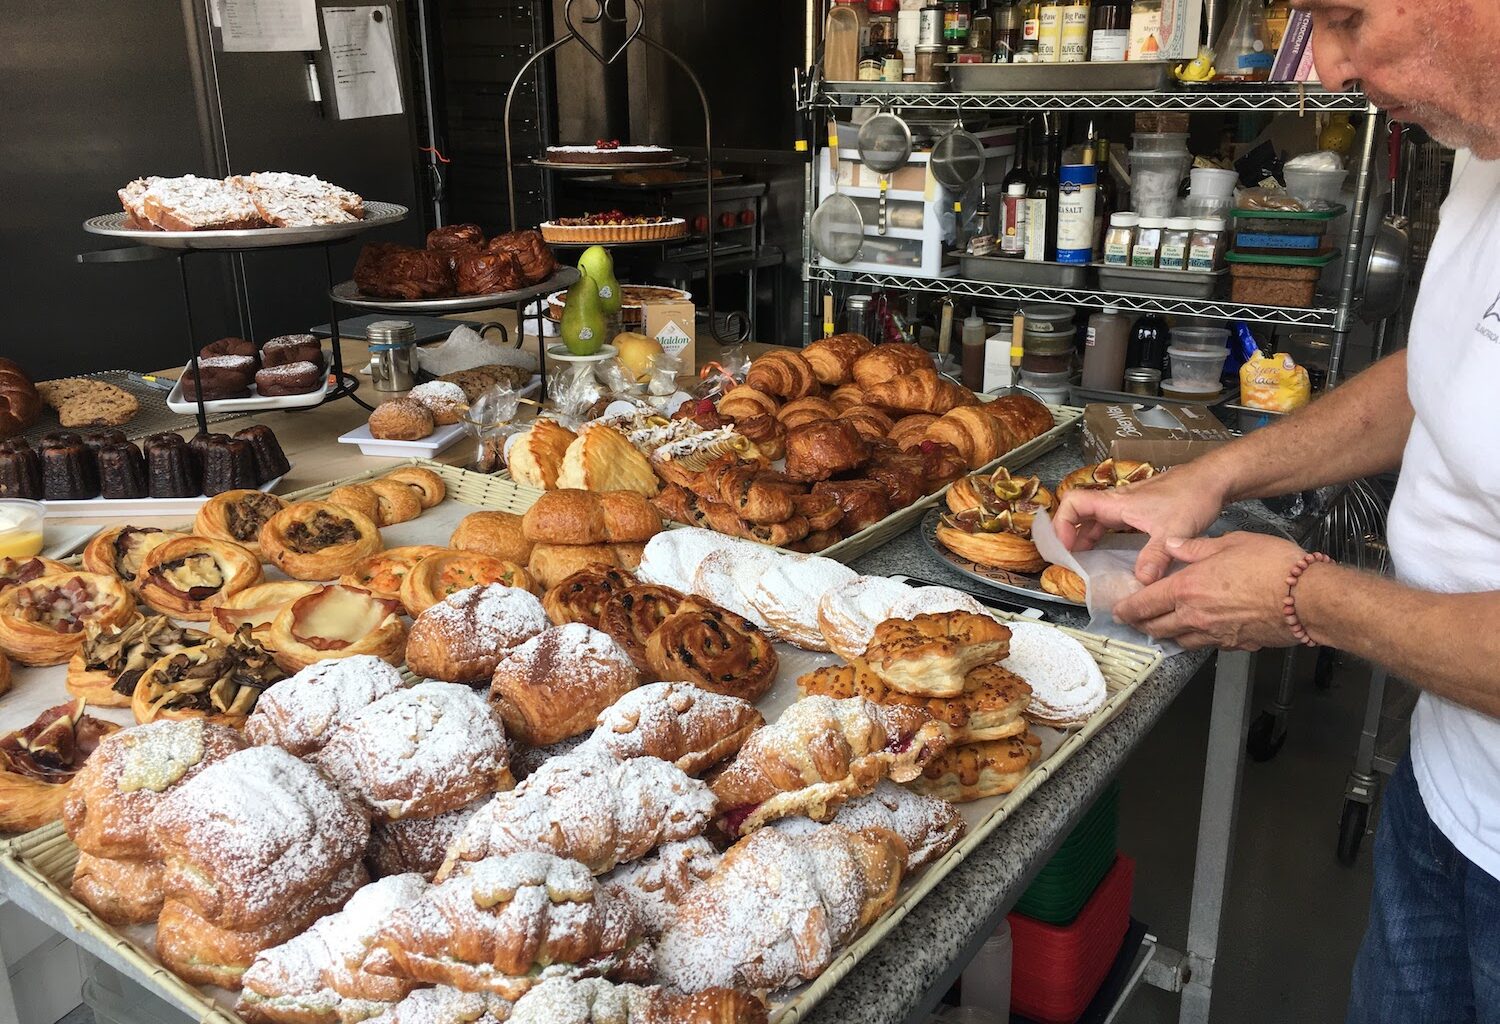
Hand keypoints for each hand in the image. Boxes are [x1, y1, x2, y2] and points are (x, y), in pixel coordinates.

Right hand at [1053, 468, 1226, 584]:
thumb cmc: (1192, 496)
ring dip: (1085, 536)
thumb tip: (1140, 581)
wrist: (1213, 480)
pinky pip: (1111, 522)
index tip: (1064, 547)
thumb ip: (1154, 557)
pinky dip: (1103, 536)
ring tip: (1084, 558)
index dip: (1062, 523)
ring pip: (1096, 518)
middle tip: (1068, 557)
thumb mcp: (1172, 531)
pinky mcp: (1140, 509)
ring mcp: (1129, 505)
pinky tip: (1111, 551)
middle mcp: (1119, 502)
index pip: (1074, 503)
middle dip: (1069, 534)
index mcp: (1118, 503)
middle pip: (1080, 513)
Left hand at [1111, 532, 1304, 650]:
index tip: (1118, 611)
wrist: (1308, 598)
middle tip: (1133, 622)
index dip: (1128, 609)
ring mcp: (1215, 635)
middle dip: (1141, 625)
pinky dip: (1195, 639)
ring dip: (1165, 635)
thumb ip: (1195, 547)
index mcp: (1187, 589)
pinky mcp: (1235, 645)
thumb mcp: (1229, 543)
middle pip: (1157, 627)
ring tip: (1159, 629)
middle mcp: (1195, 616)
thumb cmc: (1271, 566)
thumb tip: (1171, 545)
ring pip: (1179, 640)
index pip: (1145, 604)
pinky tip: (1197, 632)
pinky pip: (1206, 645)